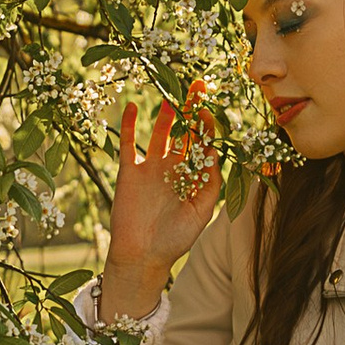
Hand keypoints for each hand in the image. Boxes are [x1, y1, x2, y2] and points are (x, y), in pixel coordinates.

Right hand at [100, 95, 221, 323]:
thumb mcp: (202, 211)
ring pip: (160, 135)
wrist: (142, 256)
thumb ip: (210, 183)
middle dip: (190, 112)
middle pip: (183, 134)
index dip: (206, 128)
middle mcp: (172, 170)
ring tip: (173, 95)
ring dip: (166, 115)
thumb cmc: (175, 239)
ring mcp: (150, 169)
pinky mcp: (129, 172)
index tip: (210, 111)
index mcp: (191, 178)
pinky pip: (129, 144)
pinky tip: (134, 106)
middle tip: (197, 87)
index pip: (202, 146)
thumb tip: (216, 153)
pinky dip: (130, 126)